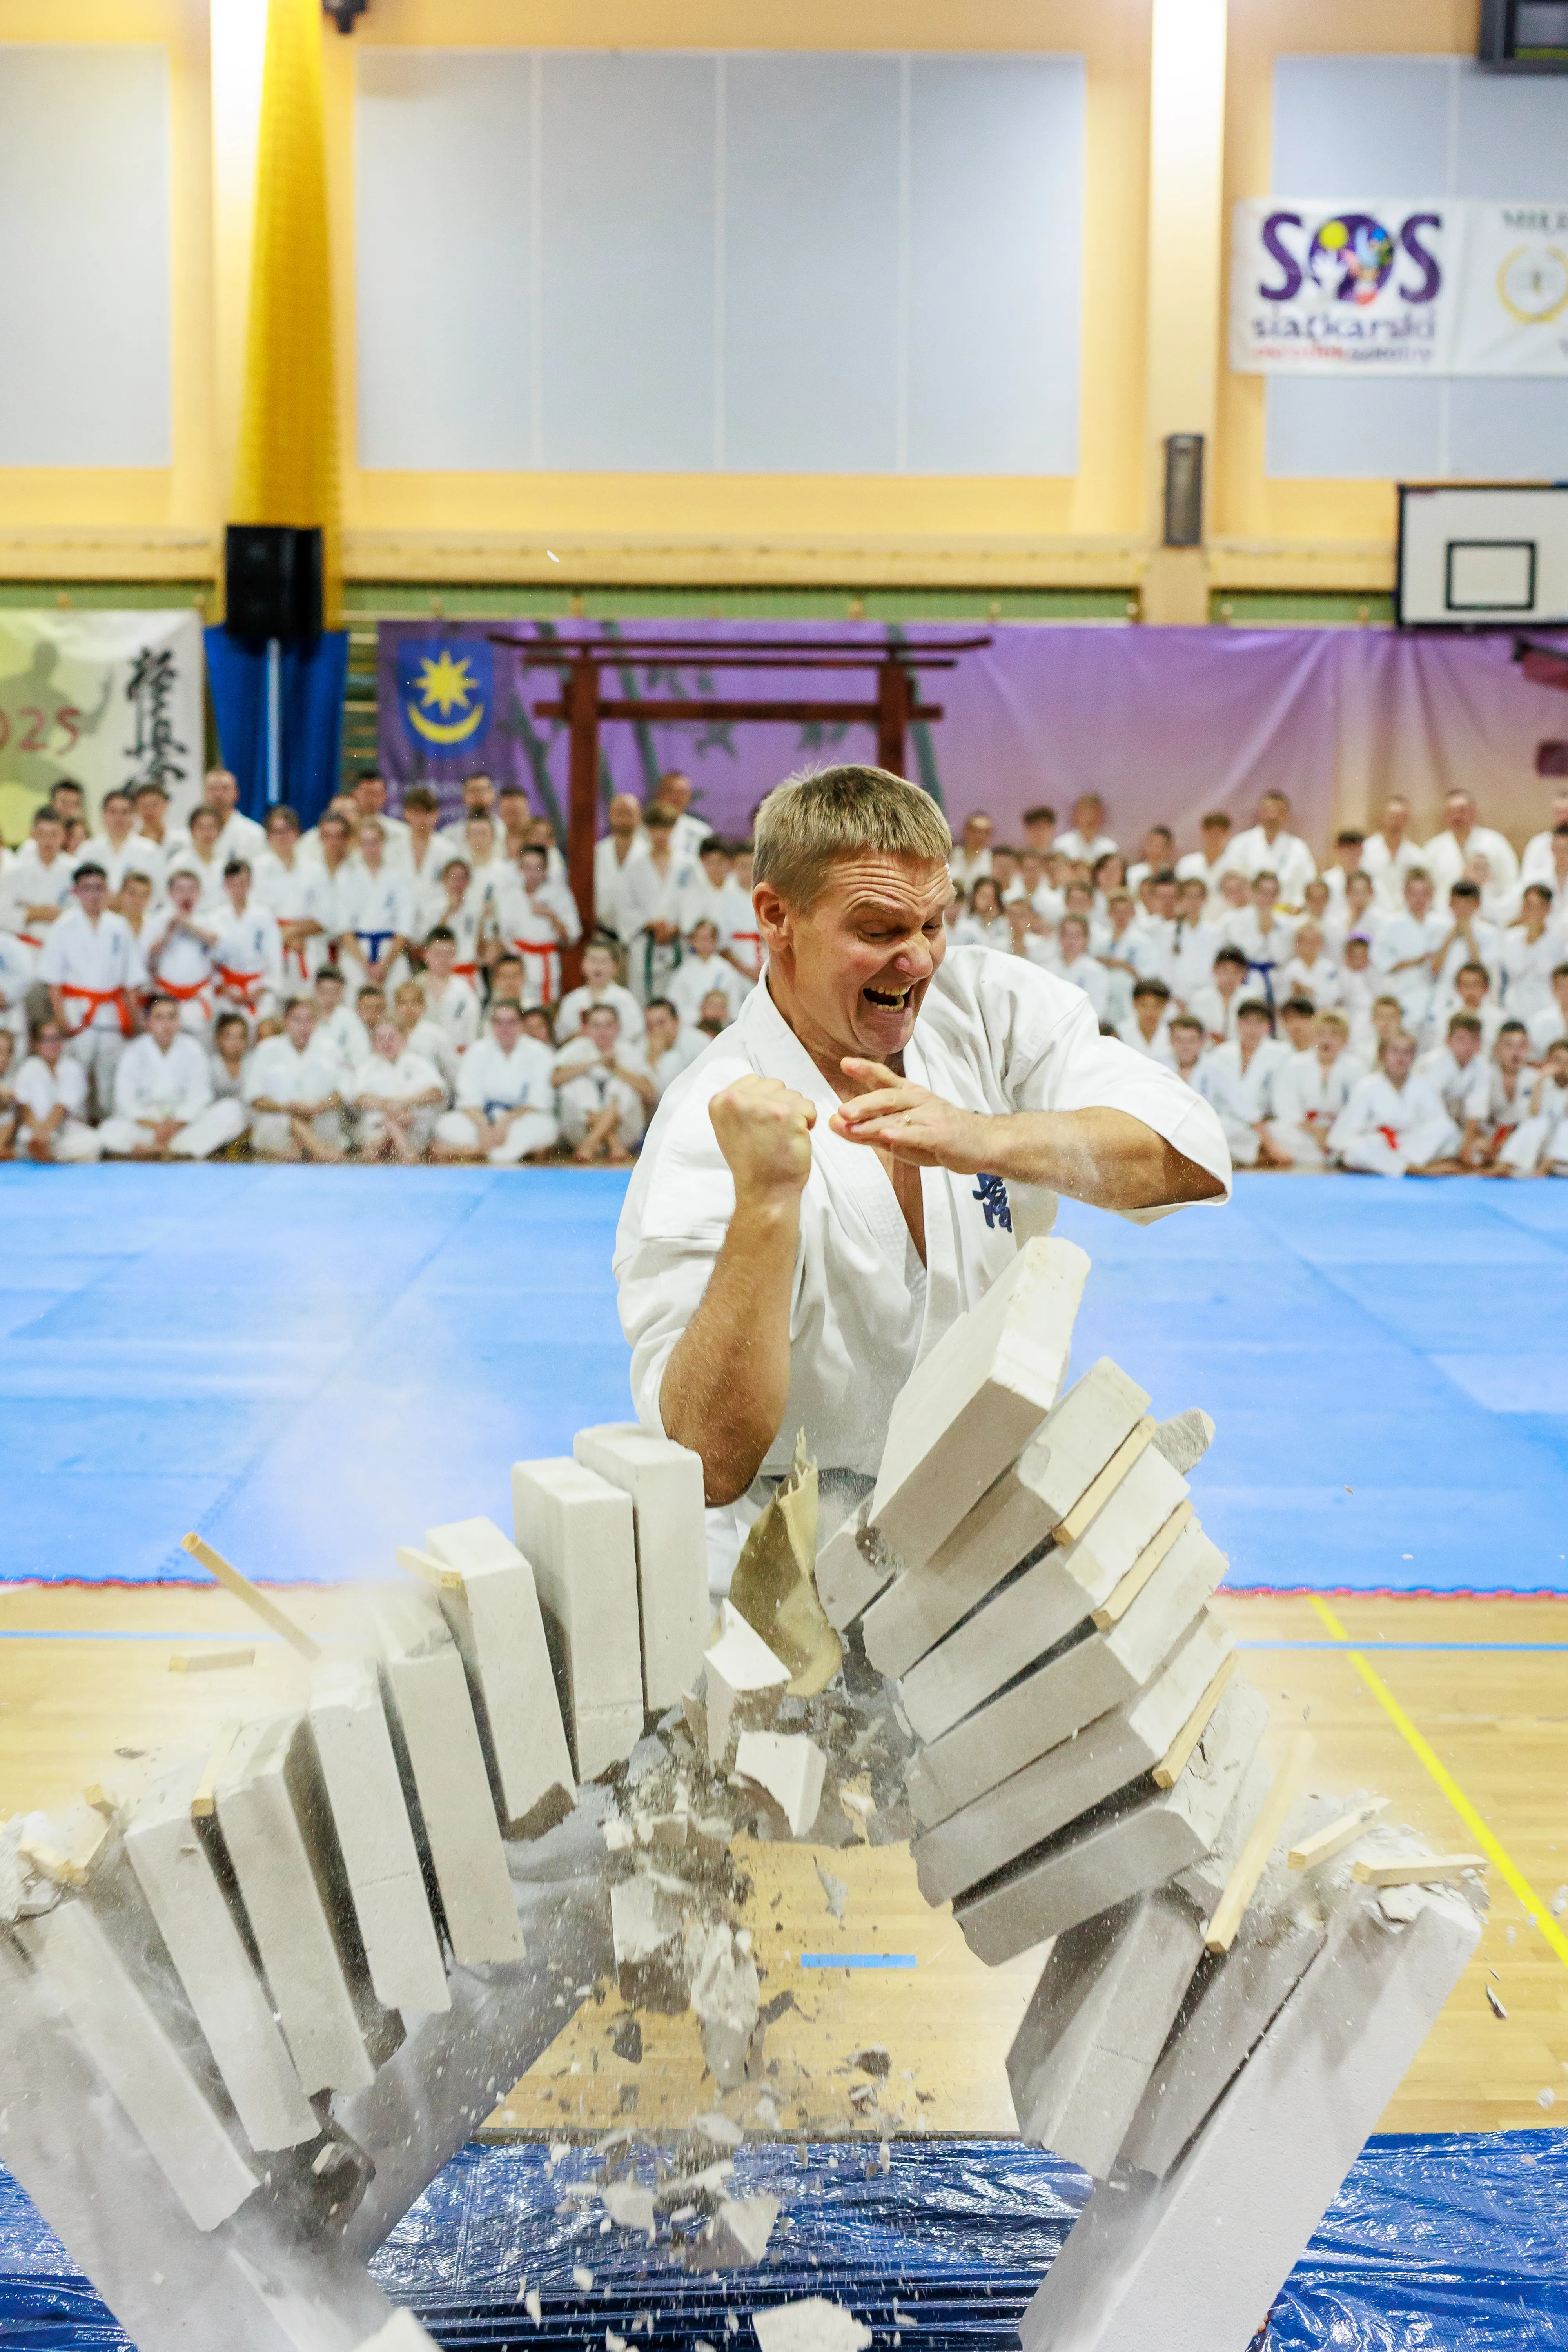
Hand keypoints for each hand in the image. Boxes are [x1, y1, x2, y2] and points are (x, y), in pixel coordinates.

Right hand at [709, 1073, 814, 1203]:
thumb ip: (741, 1103)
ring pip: (794, 1095)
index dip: (765, 1102)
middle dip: (781, 1106)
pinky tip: (794, 1139)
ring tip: (782, 1137)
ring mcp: (763, 1107)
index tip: (760, 1126)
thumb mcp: (731, 1127)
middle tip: (772, 1134)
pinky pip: (809, 1107)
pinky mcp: (787, 1115)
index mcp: (721, 1101)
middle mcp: (738, 1100)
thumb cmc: (753, 1162)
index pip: (754, 1081)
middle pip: (776, 1085)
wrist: (765, 1192)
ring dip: (795, 1114)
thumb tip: (762, 1087)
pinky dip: (808, 1123)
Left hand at [829, 1059, 988, 1171]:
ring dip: (874, 1119)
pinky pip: (920, 1133)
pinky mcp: (942, 1135)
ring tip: (852, 1124)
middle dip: (864, 1102)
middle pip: (889, 1096)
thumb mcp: (900, 1133)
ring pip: (900, 1114)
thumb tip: (835, 1122)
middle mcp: (919, 1100)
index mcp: (909, 1095)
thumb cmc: (938, 1135)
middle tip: (842, 1110)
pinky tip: (888, 1135)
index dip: (866, 1069)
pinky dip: (903, 1134)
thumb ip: (868, 1129)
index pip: (885, 1079)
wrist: (982, 1143)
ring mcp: (931, 1116)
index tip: (845, 1063)